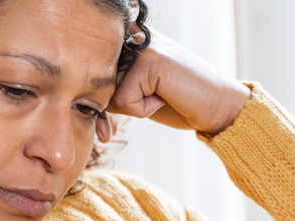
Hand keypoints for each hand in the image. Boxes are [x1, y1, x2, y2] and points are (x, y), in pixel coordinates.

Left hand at [107, 30, 250, 134]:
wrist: (216, 106)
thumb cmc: (176, 102)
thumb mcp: (134, 93)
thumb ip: (108, 88)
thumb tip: (79, 99)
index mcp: (127, 39)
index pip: (93, 73)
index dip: (104, 99)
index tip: (127, 104)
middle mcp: (131, 35)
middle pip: (97, 84)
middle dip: (117, 104)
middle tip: (154, 99)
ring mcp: (140, 45)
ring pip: (108, 93)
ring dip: (133, 107)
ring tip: (161, 94)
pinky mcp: (148, 61)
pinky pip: (125, 102)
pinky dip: (144, 110)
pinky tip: (166, 95)